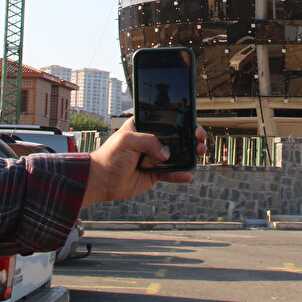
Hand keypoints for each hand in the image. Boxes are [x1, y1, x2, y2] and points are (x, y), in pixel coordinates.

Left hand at [82, 120, 207, 204]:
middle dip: (189, 138)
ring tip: (200, 153)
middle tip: (199, 139)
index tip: (192, 123)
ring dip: (189, 155)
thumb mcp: (127, 141)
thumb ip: (148, 141)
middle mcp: (150, 141)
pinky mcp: (154, 173)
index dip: (180, 122)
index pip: (164, 121)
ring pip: (176, 155)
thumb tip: (166, 153)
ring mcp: (153, 157)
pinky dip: (180, 174)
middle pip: (175, 138)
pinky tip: (188, 174)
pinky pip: (170, 173)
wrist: (101, 181)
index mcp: (143, 127)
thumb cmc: (109, 156)